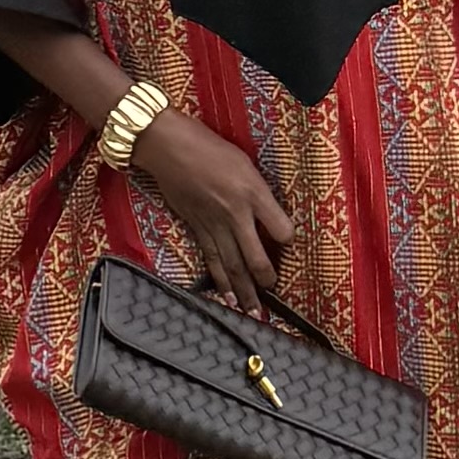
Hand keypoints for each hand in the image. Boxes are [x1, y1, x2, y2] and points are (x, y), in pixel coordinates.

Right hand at [133, 109, 293, 313]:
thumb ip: (258, 191)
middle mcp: (236, 213)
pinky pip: (212, 260)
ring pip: (233, 266)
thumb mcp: (245, 163)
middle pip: (256, 257)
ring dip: (245, 291)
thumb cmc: (209, 147)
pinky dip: (220, 281)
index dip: (289, 240)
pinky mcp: (197, 228)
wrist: (169, 147)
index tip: (290, 245)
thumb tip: (267, 214)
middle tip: (273, 295)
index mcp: (253, 192)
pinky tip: (227, 297)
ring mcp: (214, 224)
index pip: (282, 229)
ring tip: (254, 311)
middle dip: (266, 279)